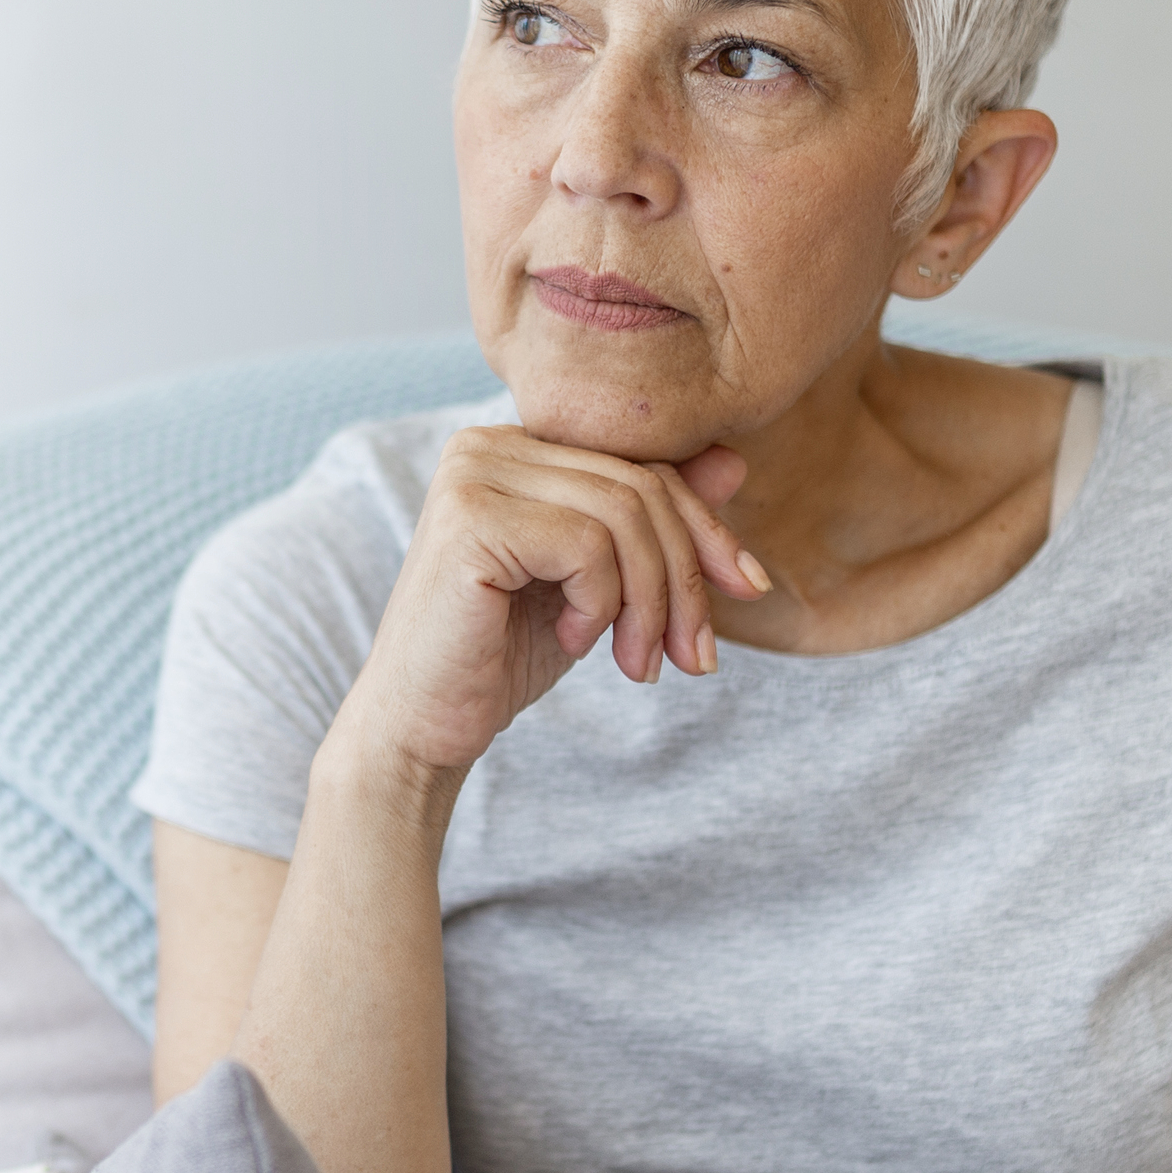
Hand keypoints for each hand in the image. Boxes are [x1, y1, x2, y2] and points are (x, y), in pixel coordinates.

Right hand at [327, 425, 765, 785]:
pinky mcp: (470, 517)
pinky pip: (587, 547)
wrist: (421, 727)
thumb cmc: (503, 656)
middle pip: (639, 488)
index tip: (750, 589)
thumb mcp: (600, 587)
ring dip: (650, 604)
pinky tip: (572, 641)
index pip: (641, 466)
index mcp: (516, 448)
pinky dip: (601, 606)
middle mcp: (487, 445)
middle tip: (694, 657)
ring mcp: (474, 475)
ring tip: (637, 664)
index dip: (706, 528)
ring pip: (622, 517)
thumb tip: (734, 460)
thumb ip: (653, 523)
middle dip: (685, 578)